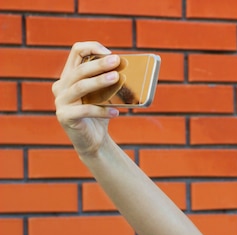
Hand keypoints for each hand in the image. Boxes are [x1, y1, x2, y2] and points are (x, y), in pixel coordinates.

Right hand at [52, 41, 121, 156]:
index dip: (92, 47)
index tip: (110, 53)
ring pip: (80, 87)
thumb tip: (131, 70)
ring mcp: (60, 101)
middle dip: (99, 64)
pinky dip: (102, 111)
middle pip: (79, 70)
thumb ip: (109, 81)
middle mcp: (61, 86)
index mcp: (70, 76)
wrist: (93, 141)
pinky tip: (116, 113)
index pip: (76, 51)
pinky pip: (85, 110)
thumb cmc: (100, 114)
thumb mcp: (104, 95)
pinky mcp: (64, 116)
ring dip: (99, 81)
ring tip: (117, 78)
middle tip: (116, 61)